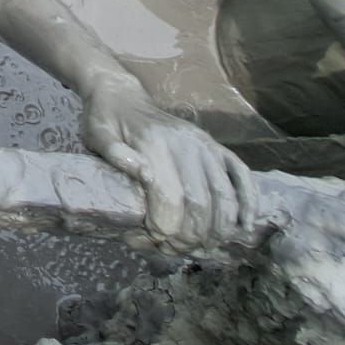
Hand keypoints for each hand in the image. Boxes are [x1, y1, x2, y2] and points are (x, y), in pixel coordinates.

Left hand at [81, 80, 254, 251]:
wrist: (120, 94)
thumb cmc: (104, 120)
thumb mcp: (96, 135)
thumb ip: (114, 154)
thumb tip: (143, 173)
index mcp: (154, 143)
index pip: (170, 196)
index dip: (165, 226)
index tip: (153, 240)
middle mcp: (185, 144)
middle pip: (200, 202)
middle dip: (190, 236)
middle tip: (174, 249)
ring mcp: (205, 145)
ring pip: (223, 195)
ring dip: (217, 229)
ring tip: (199, 247)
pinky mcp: (216, 147)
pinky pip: (241, 175)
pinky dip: (248, 203)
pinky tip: (243, 226)